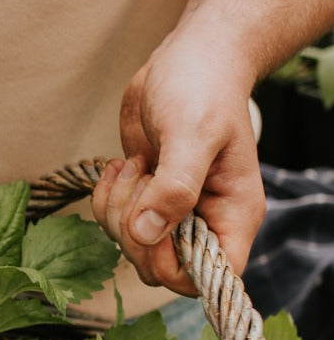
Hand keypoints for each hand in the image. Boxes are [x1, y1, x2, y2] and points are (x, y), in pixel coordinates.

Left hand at [91, 37, 264, 295]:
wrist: (188, 61)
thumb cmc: (202, 90)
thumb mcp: (192, 134)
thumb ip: (174, 187)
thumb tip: (147, 232)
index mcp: (233, 214)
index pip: (211, 278)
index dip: (174, 266)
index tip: (152, 227)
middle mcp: (205, 220)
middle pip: (160, 267)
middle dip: (134, 230)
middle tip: (137, 179)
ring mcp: (173, 211)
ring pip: (133, 246)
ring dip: (116, 210)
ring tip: (131, 166)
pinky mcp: (145, 197)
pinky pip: (115, 222)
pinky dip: (106, 198)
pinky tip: (119, 165)